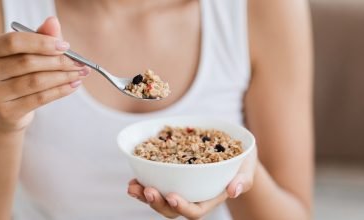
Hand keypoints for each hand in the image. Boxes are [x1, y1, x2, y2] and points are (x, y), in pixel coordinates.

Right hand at [0, 17, 88, 131]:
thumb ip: (40, 37)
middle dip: (59, 62)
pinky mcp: (6, 112)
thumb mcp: (27, 53)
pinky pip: (40, 98)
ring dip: (64, 77)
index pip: (14, 42)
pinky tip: (73, 85)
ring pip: (36, 82)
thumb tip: (53, 22)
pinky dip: (61, 91)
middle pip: (28, 63)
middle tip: (80, 63)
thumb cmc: (19, 74)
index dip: (42, 43)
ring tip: (80, 73)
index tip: (66, 46)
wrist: (7, 108)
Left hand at [127, 148, 257, 218]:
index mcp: (210, 198)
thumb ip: (243, 179)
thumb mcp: (247, 168)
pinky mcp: (173, 176)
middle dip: (157, 202)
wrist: (235, 152)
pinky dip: (144, 182)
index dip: (182, 207)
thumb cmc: (243, 162)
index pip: (195, 210)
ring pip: (160, 198)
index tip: (172, 196)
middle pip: (172, 208)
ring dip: (145, 194)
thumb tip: (233, 191)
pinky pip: (157, 183)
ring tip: (132, 186)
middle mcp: (193, 196)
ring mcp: (182, 187)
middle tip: (147, 190)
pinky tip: (134, 178)